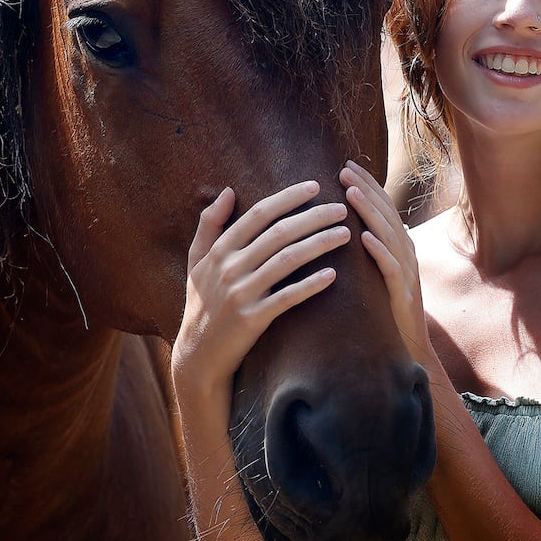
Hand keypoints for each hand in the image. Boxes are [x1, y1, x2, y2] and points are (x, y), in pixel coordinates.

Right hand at [171, 181, 350, 419]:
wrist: (197, 354)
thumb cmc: (201, 303)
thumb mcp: (195, 261)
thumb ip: (208, 225)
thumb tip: (228, 191)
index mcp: (218, 251)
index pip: (258, 214)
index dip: (288, 198)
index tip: (315, 186)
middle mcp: (229, 268)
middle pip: (278, 233)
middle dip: (313, 217)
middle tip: (342, 208)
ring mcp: (240, 294)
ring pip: (287, 261)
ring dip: (319, 244)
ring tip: (345, 235)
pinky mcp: (252, 320)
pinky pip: (287, 298)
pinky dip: (310, 285)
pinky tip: (332, 275)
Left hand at [340, 161, 431, 359]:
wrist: (406, 350)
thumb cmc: (385, 310)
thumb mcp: (376, 272)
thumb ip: (369, 248)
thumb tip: (347, 224)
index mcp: (399, 246)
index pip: (383, 207)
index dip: (367, 185)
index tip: (345, 165)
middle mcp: (406, 254)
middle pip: (386, 214)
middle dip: (365, 189)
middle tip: (343, 169)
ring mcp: (407, 274)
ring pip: (389, 235)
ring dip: (369, 213)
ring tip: (350, 193)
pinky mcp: (403, 296)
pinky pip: (392, 269)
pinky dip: (379, 251)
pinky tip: (363, 239)